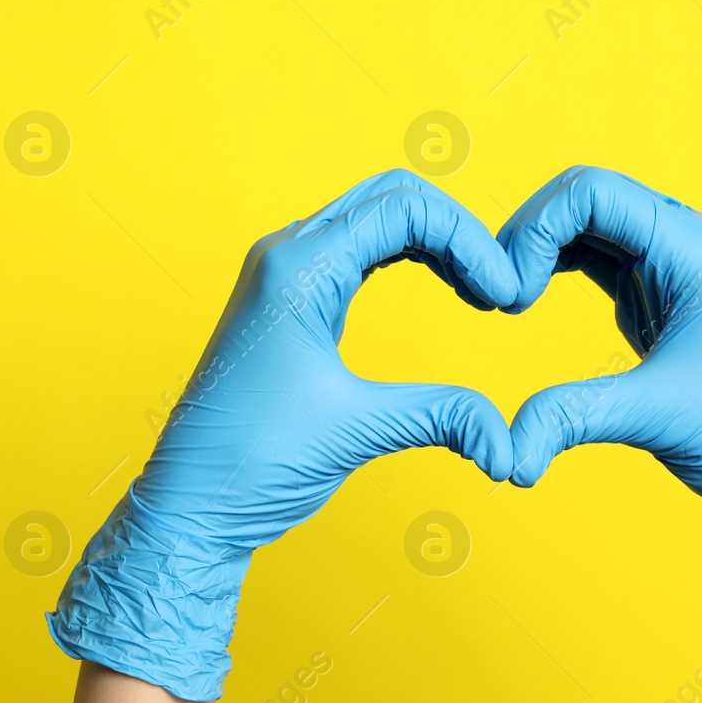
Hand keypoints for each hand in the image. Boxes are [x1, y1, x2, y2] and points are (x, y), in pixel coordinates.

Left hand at [49, 170, 518, 699]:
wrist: (189, 504)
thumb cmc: (250, 463)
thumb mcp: (355, 431)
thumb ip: (441, 417)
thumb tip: (512, 443)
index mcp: (297, 268)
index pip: (404, 209)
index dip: (470, 242)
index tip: (508, 299)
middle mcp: (286, 256)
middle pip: (391, 198)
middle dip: (457, 232)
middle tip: (501, 290)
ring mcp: (283, 277)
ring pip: (374, 220)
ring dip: (435, 243)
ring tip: (482, 294)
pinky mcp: (288, 305)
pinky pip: (358, 253)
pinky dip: (408, 260)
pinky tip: (445, 292)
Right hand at [499, 166, 701, 672]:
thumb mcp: (656, 418)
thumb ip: (571, 417)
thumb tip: (504, 452)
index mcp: (696, 248)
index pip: (594, 192)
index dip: (536, 228)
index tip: (511, 293)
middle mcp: (686, 244)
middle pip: (585, 198)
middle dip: (529, 235)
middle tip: (494, 294)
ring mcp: (672, 269)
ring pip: (587, 226)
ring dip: (538, 249)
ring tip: (503, 298)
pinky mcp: (659, 300)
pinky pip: (596, 258)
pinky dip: (554, 269)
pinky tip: (526, 300)